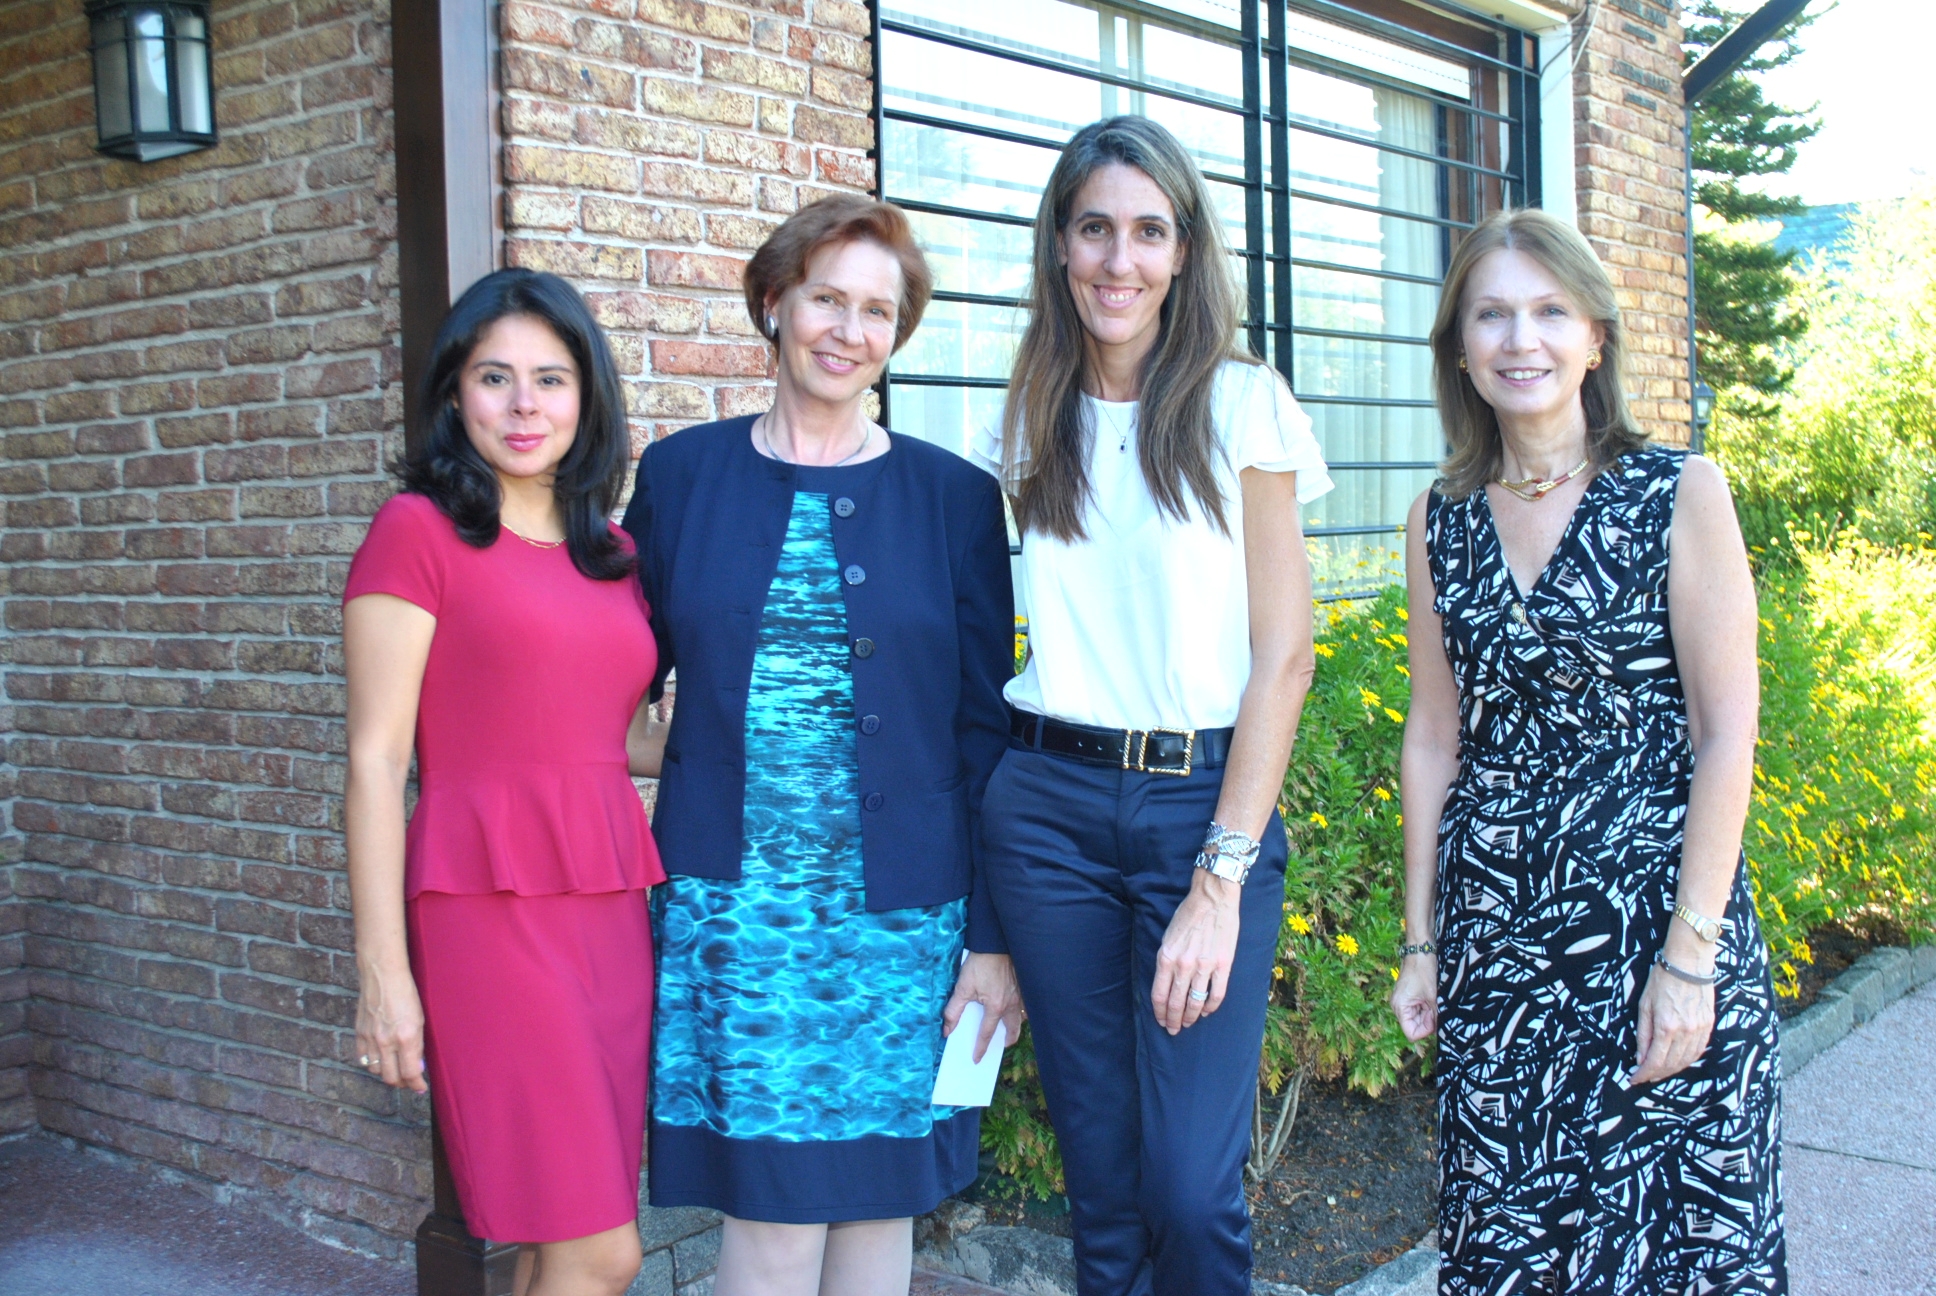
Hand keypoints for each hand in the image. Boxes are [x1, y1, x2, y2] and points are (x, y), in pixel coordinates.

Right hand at [355, 963, 428, 1092]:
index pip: (410, 1073)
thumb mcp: (419, 1019)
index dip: (416, 1085)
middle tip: (410, 1081)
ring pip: (375, 1070)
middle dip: (402, 1083)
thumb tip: (416, 1067)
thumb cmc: (406, 993)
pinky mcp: (359, 1033)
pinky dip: (372, 1063)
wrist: (382, 975)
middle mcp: (386, 1041)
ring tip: (396, 1069)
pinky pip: (363, 1058)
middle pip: (391, 1077)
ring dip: (386, 1073)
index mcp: (406, 1037)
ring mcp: (370, 1038)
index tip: (421, 1088)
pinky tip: (380, 1059)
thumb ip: (417, 1045)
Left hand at [943, 952, 1023, 1062]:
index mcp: (995, 1007)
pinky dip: (1024, 1009)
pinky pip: (1028, 1004)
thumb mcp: (962, 987)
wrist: (996, 943)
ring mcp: (1021, 995)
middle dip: (1008, 1039)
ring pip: (1023, 1017)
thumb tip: (947, 1030)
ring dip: (1017, 1024)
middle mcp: (1011, 1004)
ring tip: (1011, 1027)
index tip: (977, 1058)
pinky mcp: (1025, 985)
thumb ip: (953, 1011)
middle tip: (1002, 1044)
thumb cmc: (979, 964)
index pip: (987, 1034)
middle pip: (1013, 1030)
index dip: (980, 1048)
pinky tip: (1020, 1008)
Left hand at [1151, 871, 1240, 1034]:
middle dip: (1173, 1020)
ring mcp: (1204, 967)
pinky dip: (1210, 1007)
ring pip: (1195, 1003)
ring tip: (1189, 1024)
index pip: (1159, 995)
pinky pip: (1216, 994)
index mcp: (1166, 957)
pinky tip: (1207, 1012)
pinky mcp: (1223, 965)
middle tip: (1173, 1029)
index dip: (1159, 1012)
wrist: (1213, 898)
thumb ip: (1166, 961)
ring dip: (1191, 1017)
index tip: (1161, 1021)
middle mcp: (1183, 965)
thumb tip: (1166, 983)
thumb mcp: (1167, 937)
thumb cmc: (1188, 914)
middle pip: (1175, 1003)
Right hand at [1390, 953, 1437, 1041]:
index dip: (1426, 1030)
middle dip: (1428, 1021)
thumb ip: (1436, 1017)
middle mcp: (1398, 1007)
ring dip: (1429, 1013)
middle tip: (1436, 1007)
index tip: (1435, 1018)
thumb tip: (1441, 1032)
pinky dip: (1427, 1007)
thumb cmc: (1424, 971)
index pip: (1412, 1033)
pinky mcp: (1408, 997)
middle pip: (1415, 1026)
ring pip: (1418, 1018)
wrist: (1421, 951)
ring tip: (1434, 1000)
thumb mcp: (1433, 997)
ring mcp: (1403, 1002)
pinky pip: (1418, 1010)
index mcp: (1400, 1007)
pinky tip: (1432, 997)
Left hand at [1631, 959, 1715, 1084]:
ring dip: (1672, 1070)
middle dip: (1656, 1074)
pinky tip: (1678, 1061)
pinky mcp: (1708, 1025)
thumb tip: (1641, 1058)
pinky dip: (1687, 1060)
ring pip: (1686, 1060)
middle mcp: (1685, 1032)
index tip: (1635, 1079)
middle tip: (1645, 1076)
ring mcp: (1700, 1029)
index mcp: (1666, 1027)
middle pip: (1671, 1064)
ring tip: (1659, 1071)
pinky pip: (1698, 1050)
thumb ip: (1643, 1034)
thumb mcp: (1644, 1005)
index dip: (1644, 1074)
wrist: (1688, 964)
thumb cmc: (1662, 980)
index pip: (1655, 1061)